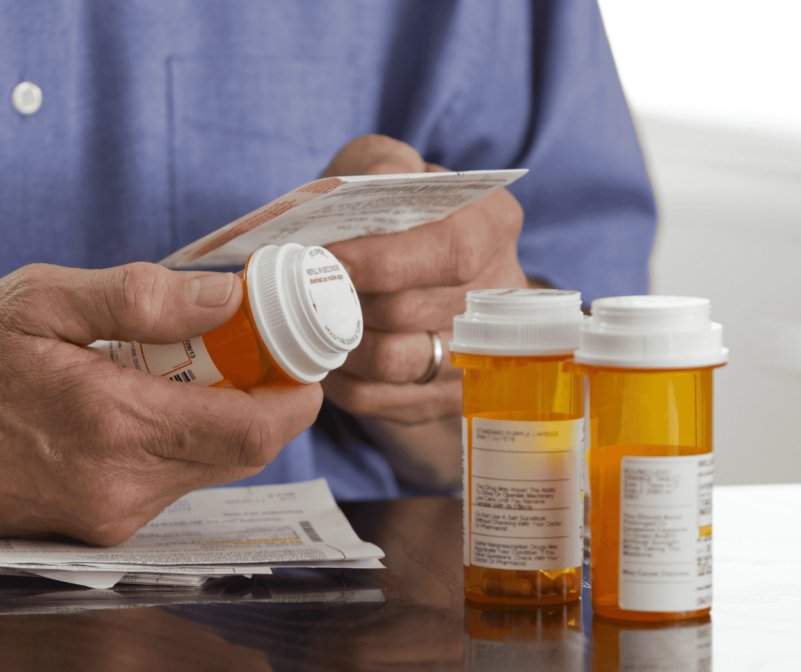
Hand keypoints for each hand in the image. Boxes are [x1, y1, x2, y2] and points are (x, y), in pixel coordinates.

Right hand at [0, 263, 321, 544]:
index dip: (297, 395)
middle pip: (244, 452)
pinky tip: (156, 398)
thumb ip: (140, 298)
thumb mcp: (40, 300)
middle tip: (256, 344)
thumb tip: (226, 296)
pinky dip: (186, 439)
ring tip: (198, 363)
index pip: (253, 430)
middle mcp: (122, 486)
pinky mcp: (99, 526)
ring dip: (225, 416)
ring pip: (211, 468)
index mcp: (115, 426)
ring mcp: (112, 515)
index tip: (305, 354)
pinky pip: (172, 482)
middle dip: (267, 398)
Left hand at [319, 135, 527, 486]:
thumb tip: (382, 180)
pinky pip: (380, 399)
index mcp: (492, 223)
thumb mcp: (380, 168)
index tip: (326, 257)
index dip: (381, 260)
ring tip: (312, 317)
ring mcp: (479, 353)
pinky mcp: (445, 398)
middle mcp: (498, 292)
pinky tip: (326, 350)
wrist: (400, 274)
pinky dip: (340, 377)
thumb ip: (381, 164)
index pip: (450, 250)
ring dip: (340, 341)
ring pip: (395, 361)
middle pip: (412, 309)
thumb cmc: (382, 215)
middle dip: (347, 299)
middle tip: (302, 288)